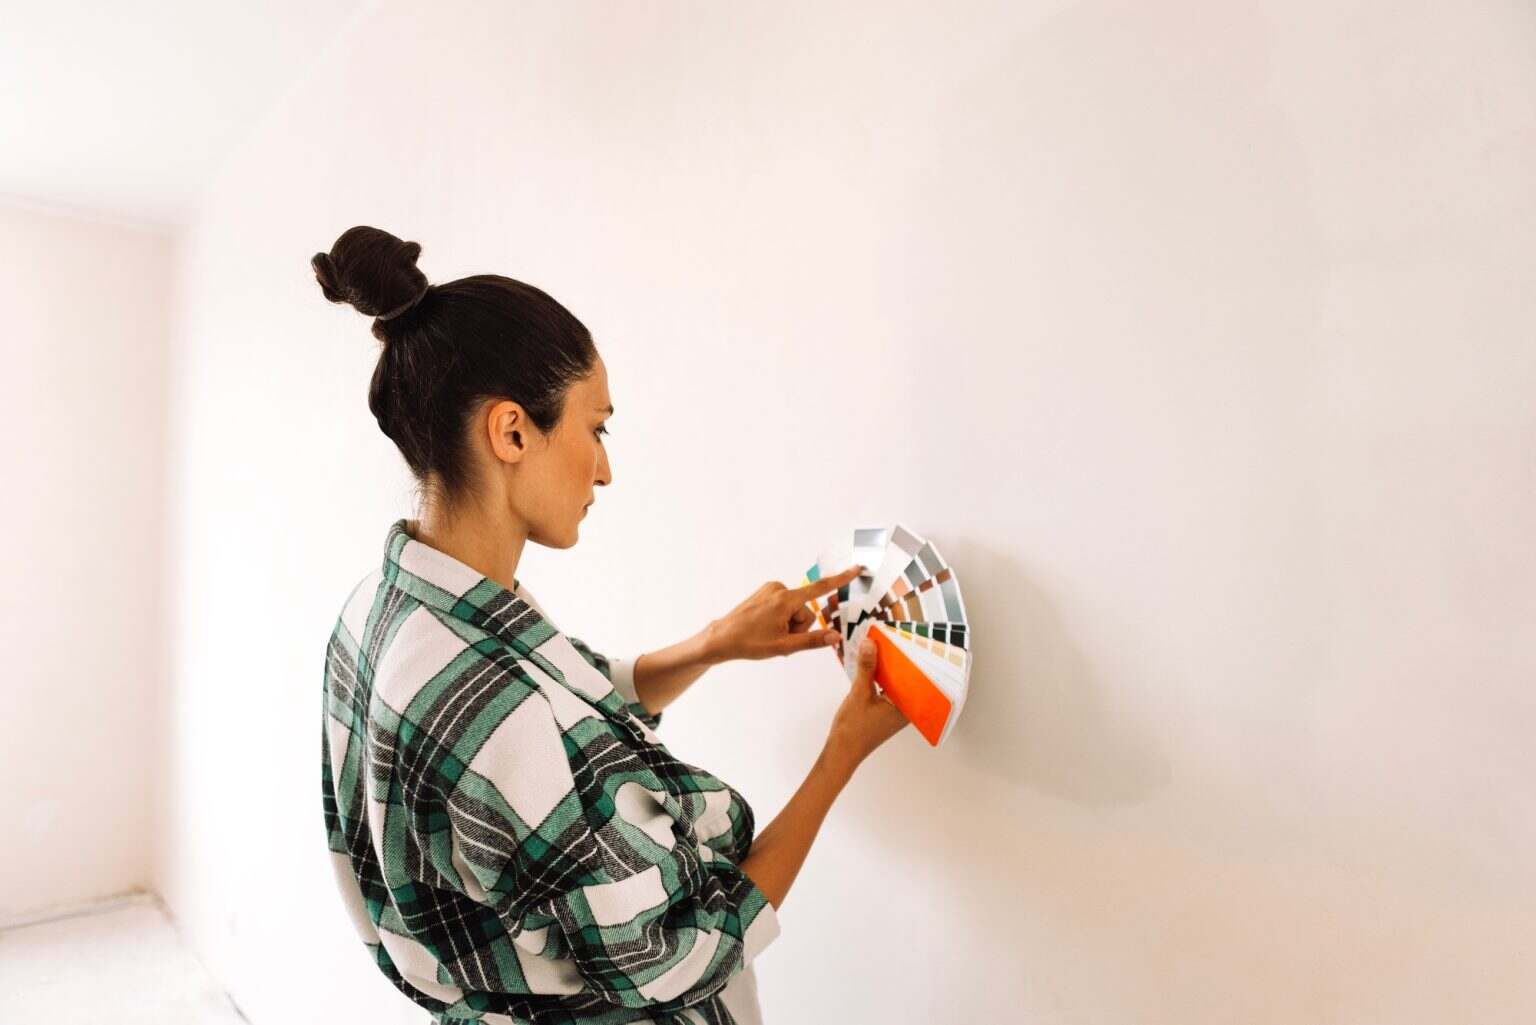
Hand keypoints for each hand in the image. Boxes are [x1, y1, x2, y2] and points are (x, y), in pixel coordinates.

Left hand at [705, 564, 863, 662]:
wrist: (722, 638)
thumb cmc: (749, 643)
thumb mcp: (784, 646)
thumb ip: (813, 641)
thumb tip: (835, 636)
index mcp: (785, 599)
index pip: (821, 588)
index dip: (841, 579)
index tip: (857, 569)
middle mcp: (779, 589)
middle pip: (806, 610)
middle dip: (799, 626)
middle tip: (779, 638)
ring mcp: (771, 590)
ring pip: (795, 610)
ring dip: (789, 625)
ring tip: (770, 634)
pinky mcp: (766, 592)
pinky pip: (785, 606)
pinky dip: (781, 619)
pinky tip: (766, 628)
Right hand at [827, 635, 909, 766]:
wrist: (841, 752)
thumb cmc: (853, 729)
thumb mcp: (859, 693)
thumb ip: (866, 667)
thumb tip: (870, 643)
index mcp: (906, 707)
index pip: (916, 677)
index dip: (912, 657)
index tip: (908, 639)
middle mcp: (905, 710)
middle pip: (907, 679)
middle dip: (899, 660)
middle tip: (894, 639)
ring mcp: (895, 712)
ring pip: (897, 684)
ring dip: (889, 668)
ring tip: (883, 647)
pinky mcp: (885, 712)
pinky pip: (888, 690)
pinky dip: (882, 678)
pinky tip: (873, 665)